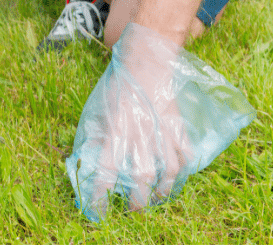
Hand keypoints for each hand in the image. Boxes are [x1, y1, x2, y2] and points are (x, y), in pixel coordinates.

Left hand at [66, 23, 254, 221]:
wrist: (145, 63)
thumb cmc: (117, 86)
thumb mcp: (97, 109)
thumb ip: (94, 135)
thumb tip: (86, 160)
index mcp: (115, 130)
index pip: (106, 170)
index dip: (101, 195)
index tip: (98, 209)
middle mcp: (140, 133)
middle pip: (143, 177)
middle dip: (139, 200)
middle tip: (134, 209)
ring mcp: (162, 130)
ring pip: (169, 170)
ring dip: (164, 190)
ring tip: (157, 197)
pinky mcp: (177, 125)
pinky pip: (186, 153)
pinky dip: (184, 169)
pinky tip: (177, 176)